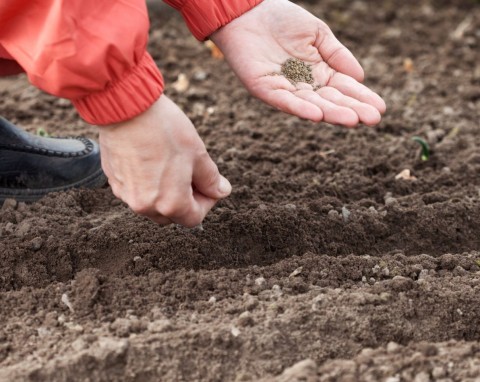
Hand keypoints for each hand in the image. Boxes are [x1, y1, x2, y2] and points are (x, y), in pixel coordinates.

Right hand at [99, 95, 231, 226]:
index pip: (194, 218)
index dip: (207, 203)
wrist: (125, 107)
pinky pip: (136, 191)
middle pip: (172, 215)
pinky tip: (152, 161)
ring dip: (166, 193)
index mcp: (170, 204)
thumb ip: (211, 180)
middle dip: (185, 200)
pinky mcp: (114, 181)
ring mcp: (126, 195)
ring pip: (152, 205)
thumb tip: (221, 191)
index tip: (209, 185)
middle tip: (192, 175)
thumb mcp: (198, 154)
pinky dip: (147, 184)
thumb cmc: (164, 130)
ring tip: (171, 166)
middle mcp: (145, 206)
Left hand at [211, 0, 385, 126]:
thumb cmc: (282, 19)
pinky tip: (317, 115)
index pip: (344, 88)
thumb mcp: (318, 34)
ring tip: (352, 120)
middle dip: (352, 110)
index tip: (380, 108)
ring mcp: (285, 89)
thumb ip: (337, 55)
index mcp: (318, 72)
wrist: (248, 11)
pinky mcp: (265, 89)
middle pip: (331, 101)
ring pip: (311, 105)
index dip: (361, 97)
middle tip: (373, 120)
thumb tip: (360, 77)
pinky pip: (285, 101)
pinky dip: (300, 108)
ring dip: (331, 113)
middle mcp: (304, 85)